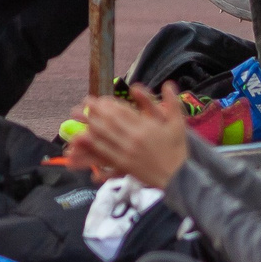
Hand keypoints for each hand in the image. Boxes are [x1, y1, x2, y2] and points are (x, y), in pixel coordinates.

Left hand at [63, 82, 190, 188]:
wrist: (180, 177)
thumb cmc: (178, 149)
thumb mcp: (178, 124)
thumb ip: (173, 102)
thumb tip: (168, 84)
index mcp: (146, 127)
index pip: (122, 111)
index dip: (108, 104)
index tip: (99, 98)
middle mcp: (134, 139)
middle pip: (110, 121)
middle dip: (95, 111)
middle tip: (85, 102)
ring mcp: (128, 152)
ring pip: (104, 136)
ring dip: (91, 124)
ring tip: (80, 116)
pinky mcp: (124, 164)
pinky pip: (104, 152)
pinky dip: (93, 143)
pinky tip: (83, 137)